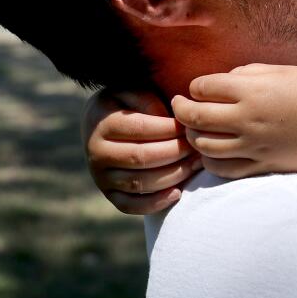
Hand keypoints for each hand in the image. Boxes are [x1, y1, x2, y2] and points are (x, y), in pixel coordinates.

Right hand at [83, 87, 201, 213]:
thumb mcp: (133, 92)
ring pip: (139, 183)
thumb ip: (149, 100)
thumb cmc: (127, 105)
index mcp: (103, 122)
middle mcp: (97, 152)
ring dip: (173, 176)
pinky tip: (177, 192)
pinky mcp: (108, 194)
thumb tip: (168, 119)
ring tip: (195, 165)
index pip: (141, 129)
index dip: (170, 130)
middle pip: (141, 157)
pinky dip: (155, 203)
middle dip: (176, 153)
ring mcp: (100, 176)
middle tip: (199, 147)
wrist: (101, 126)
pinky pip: (130, 206)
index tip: (192, 127)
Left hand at [170, 63, 296, 178]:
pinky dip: (210, 161)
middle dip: (181, 110)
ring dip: (193, 137)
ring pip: (203, 146)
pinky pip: (223, 169)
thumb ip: (249, 73)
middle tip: (180, 106)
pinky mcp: (261, 165)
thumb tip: (224, 81)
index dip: (195, 86)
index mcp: (252, 90)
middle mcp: (247, 119)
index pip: (203, 87)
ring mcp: (253, 145)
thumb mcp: (283, 71)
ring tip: (196, 129)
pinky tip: (213, 153)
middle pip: (195, 117)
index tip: (197, 88)